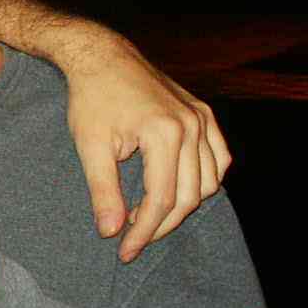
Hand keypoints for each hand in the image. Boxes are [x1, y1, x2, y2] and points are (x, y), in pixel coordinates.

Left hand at [65, 39, 230, 261]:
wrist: (101, 57)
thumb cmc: (91, 99)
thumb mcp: (89, 146)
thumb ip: (103, 190)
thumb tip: (111, 231)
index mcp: (165, 133)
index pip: (162, 199)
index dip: (144, 231)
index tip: (124, 250)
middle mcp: (193, 126)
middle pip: (189, 196)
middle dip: (161, 225)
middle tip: (132, 240)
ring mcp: (203, 118)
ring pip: (209, 181)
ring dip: (183, 205)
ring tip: (146, 216)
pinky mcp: (204, 114)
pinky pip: (218, 158)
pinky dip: (204, 180)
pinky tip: (177, 191)